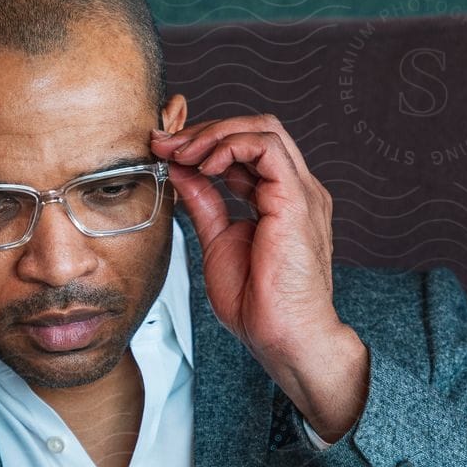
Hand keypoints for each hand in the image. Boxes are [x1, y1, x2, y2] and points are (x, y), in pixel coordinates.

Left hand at [151, 113, 369, 439]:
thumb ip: (204, 203)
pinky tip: (204, 165)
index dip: (205, 143)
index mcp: (280, 200)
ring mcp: (300, 192)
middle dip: (206, 131)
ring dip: (214, 134)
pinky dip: (230, 146)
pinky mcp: (296, 199)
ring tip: (182, 153)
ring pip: (263, 129)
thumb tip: (181, 172)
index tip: (166, 151)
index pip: (247, 149)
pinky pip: (267, 147)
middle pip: (256, 130)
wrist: (284, 337)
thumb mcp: (218, 243)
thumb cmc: (260, 305)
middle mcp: (295, 190)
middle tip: (167, 144)